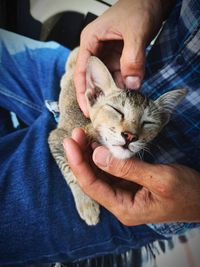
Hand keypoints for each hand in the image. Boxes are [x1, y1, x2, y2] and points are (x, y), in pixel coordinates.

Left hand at [64, 128, 199, 225]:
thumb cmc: (187, 192)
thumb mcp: (160, 179)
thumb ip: (128, 168)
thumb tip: (97, 154)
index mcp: (124, 208)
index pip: (92, 185)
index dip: (78, 163)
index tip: (70, 142)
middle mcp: (120, 202)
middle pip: (92, 179)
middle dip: (81, 156)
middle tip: (76, 134)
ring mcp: (125, 193)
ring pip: (100, 174)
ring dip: (90, 154)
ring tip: (84, 135)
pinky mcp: (131, 184)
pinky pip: (111, 170)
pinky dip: (104, 156)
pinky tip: (99, 144)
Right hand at [74, 0, 174, 115]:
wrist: (153, 1)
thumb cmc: (139, 6)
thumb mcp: (135, 32)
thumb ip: (133, 58)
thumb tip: (131, 85)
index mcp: (91, 41)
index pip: (82, 71)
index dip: (83, 92)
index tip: (87, 109)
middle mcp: (97, 50)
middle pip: (93, 78)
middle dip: (98, 96)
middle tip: (102, 114)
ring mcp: (109, 55)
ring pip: (107, 79)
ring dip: (113, 92)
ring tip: (117, 107)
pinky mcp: (120, 58)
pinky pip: (120, 76)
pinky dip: (124, 85)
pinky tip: (128, 94)